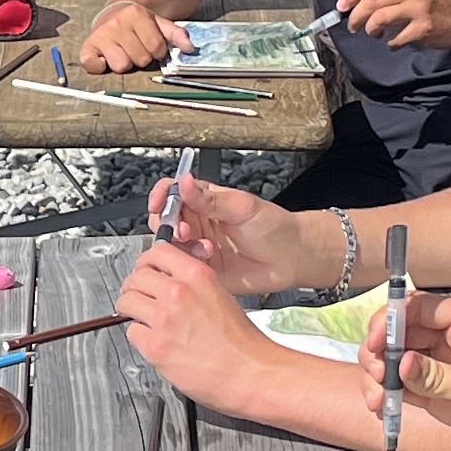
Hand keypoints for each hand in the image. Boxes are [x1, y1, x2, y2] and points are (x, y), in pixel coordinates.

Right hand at [79, 0, 189, 73]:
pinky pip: (93, 66)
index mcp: (136, 13)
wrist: (113, 13)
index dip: (156, 51)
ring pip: (122, 66)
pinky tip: (104, 58)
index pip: (156, 48)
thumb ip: (175, 34)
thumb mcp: (158, 23)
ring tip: (122, 52)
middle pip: (140, 59)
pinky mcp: (88, 47)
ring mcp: (101, 35)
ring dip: (124, 63)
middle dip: (141, 57)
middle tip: (135, 47)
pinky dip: (99, 67)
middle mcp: (116, 22)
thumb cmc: (138, 23)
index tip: (149, 44)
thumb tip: (189, 48)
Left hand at [118, 238, 304, 413]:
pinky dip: (139, 336)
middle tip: (140, 297)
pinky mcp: (155, 346)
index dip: (147, 263)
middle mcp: (178, 293)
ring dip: (131, 310)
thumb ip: (192, 283)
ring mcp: (164, 319)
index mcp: (196, 276)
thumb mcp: (219, 295)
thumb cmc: (241, 342)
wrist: (249, 372)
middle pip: (136, 277)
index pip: (156, 252)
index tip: (145, 270)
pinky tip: (154, 340)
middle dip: (135, 287)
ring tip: (143, 318)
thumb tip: (169, 279)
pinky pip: (131, 331)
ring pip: (126, 302)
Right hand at [148, 175, 332, 295]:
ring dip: (180, 246)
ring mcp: (199, 245)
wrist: (291, 257)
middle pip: (166, 219)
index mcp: (206, 200)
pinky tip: (206, 259)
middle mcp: (199, 222)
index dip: (162, 196)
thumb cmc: (274, 226)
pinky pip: (183, 266)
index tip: (158, 203)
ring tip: (203, 248)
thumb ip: (209, 199)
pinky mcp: (203, 268)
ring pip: (171, 244)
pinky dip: (187, 263)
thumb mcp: (242, 206)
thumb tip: (184, 182)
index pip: (173, 193)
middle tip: (185, 231)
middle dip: (169, 225)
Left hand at [335, 0, 450, 50]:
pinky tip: (394, 43)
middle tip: (352, 25)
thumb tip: (361, 2)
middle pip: (372, 0)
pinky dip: (390, 43)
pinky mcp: (424, 27)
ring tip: (372, 34)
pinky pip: (395, 38)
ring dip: (370, 29)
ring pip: (379, 18)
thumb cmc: (439, 1)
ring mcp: (419, 7)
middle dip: (356, 15)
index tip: (341, 6)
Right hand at [378, 288, 450, 450]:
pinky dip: (389, 396)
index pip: (418, 308)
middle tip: (376, 378)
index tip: (375, 344)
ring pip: (397, 363)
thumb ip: (437, 377)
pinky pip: (405, 388)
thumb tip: (400, 364)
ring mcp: (443, 367)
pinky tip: (383, 410)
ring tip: (377, 402)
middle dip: (379, 354)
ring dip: (379, 379)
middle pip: (401, 335)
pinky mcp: (439, 393)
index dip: (391, 321)